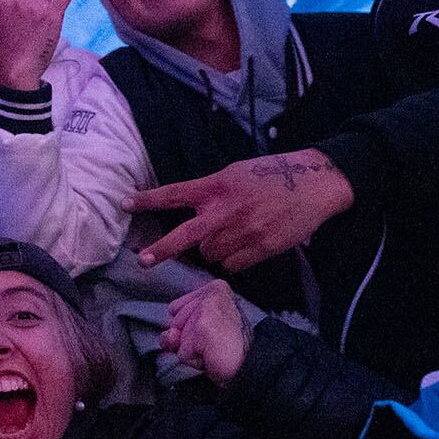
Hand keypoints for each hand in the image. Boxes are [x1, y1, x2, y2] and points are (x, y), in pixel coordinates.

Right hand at [0, 0, 85, 92]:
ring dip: (45, 15)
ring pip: (48, 2)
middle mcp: (24, 1)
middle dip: (35, 11)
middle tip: (28, 32)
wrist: (19, 69)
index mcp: (8, 2)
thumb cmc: (5, 50)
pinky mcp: (53, 16)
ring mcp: (39, 7)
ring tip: (37, 34)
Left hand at [133, 148, 352, 273]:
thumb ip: (212, 191)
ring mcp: (243, 232)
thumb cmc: (271, 175)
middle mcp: (226, 210)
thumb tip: (192, 209)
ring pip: (210, 255)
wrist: (314, 184)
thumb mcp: (235, 173)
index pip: (175, 194)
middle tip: (143, 261)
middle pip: (185, 236)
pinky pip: (232, 266)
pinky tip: (243, 247)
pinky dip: (232, 260)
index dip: (148, 199)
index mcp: (217, 186)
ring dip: (212, 250)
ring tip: (230, 235)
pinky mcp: (261, 249)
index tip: (125, 204)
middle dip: (162, 250)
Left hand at [158, 280, 251, 388]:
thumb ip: (175, 330)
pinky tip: (212, 355)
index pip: (175, 308)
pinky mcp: (203, 326)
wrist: (250, 367)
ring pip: (177, 336)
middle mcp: (213, 292)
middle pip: (173, 321)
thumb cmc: (226, 350)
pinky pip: (182, 351)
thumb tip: (169, 335)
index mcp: (216, 288)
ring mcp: (207, 308)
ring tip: (213, 348)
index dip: (188, 328)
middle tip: (214, 342)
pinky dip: (194, 359)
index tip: (212, 331)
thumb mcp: (198, 332)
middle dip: (187, 339)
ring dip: (190, 350)